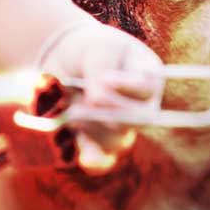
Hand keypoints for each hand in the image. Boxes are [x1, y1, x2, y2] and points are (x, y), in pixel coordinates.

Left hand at [39, 22, 163, 173]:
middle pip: (140, 119)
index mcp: (148, 77)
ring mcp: (121, 128)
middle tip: (86, 98)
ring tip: (71, 108)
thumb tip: (97, 102)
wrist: (59, 62)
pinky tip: (84, 155)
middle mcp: (140, 105)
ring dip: (92, 126)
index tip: (106, 77)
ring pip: (119, 141)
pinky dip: (93, 159)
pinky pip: (103, 161)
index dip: (129, 86)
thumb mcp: (96, 48)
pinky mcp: (98, 144)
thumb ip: (101, 70)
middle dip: (111, 111)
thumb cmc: (86, 50)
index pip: (149, 87)